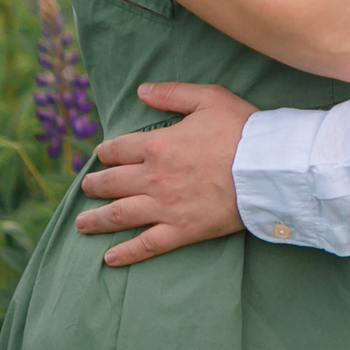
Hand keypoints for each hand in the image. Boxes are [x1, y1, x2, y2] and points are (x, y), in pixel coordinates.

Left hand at [74, 82, 257, 265]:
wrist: (267, 168)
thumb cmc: (242, 129)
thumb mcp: (208, 98)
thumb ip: (172, 93)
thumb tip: (142, 90)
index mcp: (157, 145)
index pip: (118, 150)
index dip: (106, 153)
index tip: (101, 156)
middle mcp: (154, 178)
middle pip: (112, 183)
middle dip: (95, 186)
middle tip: (86, 189)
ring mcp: (165, 207)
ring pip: (120, 215)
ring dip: (97, 220)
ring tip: (81, 224)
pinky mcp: (181, 230)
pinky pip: (146, 245)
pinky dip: (126, 253)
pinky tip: (109, 259)